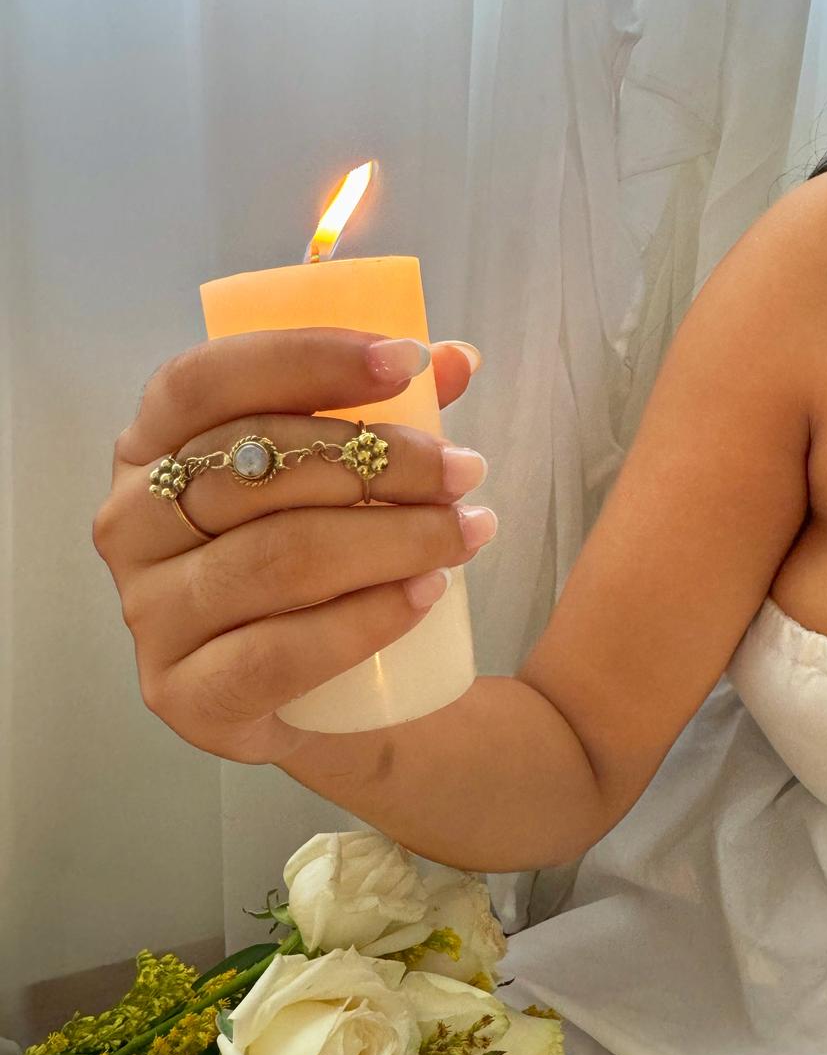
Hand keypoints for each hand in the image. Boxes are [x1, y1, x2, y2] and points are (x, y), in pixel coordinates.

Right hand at [92, 329, 494, 764]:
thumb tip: (455, 359)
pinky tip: (426, 593)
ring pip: (279, 558)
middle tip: (464, 470)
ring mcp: (150, 614)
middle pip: (258, 471)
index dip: (306, 359)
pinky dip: (366, 620)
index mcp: (151, 444)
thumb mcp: (348, 473)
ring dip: (393, 539)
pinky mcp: (184, 695)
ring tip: (467, 531)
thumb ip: (389, 409)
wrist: (324, 694)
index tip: (405, 361)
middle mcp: (131, 523)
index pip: (206, 380)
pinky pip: (280, 652)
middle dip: (380, 461)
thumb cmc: (323, 558)